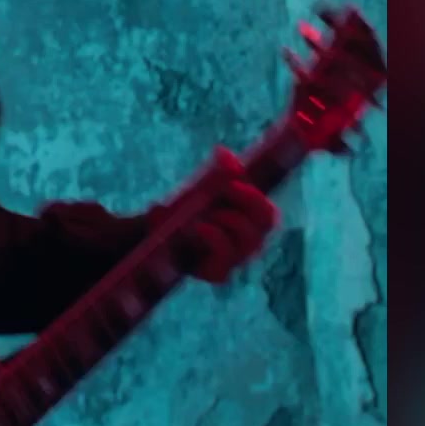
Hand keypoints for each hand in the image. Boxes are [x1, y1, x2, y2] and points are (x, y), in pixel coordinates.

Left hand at [168, 147, 280, 282]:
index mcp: (248, 222)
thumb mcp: (199, 189)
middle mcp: (247, 243)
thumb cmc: (184, 212)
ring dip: (229, 220)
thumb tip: (224, 152)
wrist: (156, 235)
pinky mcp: (218, 274)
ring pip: (250, 242)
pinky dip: (215, 239)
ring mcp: (235, 260)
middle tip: (227, 190)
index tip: (232, 182)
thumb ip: (215, 173)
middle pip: (265, 225)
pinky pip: (227, 262)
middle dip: (248, 203)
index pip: (268, 214)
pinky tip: (198, 228)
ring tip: (206, 214)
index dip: (255, 197)